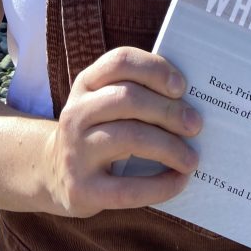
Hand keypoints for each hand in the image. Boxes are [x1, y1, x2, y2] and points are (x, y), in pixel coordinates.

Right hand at [42, 47, 201, 216]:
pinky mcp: (82, 189)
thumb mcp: (106, 104)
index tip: (181, 86)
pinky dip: (160, 185)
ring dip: (169, 147)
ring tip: (191, 158)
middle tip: (195, 124)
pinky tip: (178, 181)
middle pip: (129, 99)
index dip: (154, 69)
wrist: (55, 173)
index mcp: (87, 83)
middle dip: (169, 111)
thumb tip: (190, 105)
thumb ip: (138, 93)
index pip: (120, 61)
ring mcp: (75, 151)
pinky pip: (128, 188)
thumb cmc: (99, 131)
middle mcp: (76, 112)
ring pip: (130, 138)